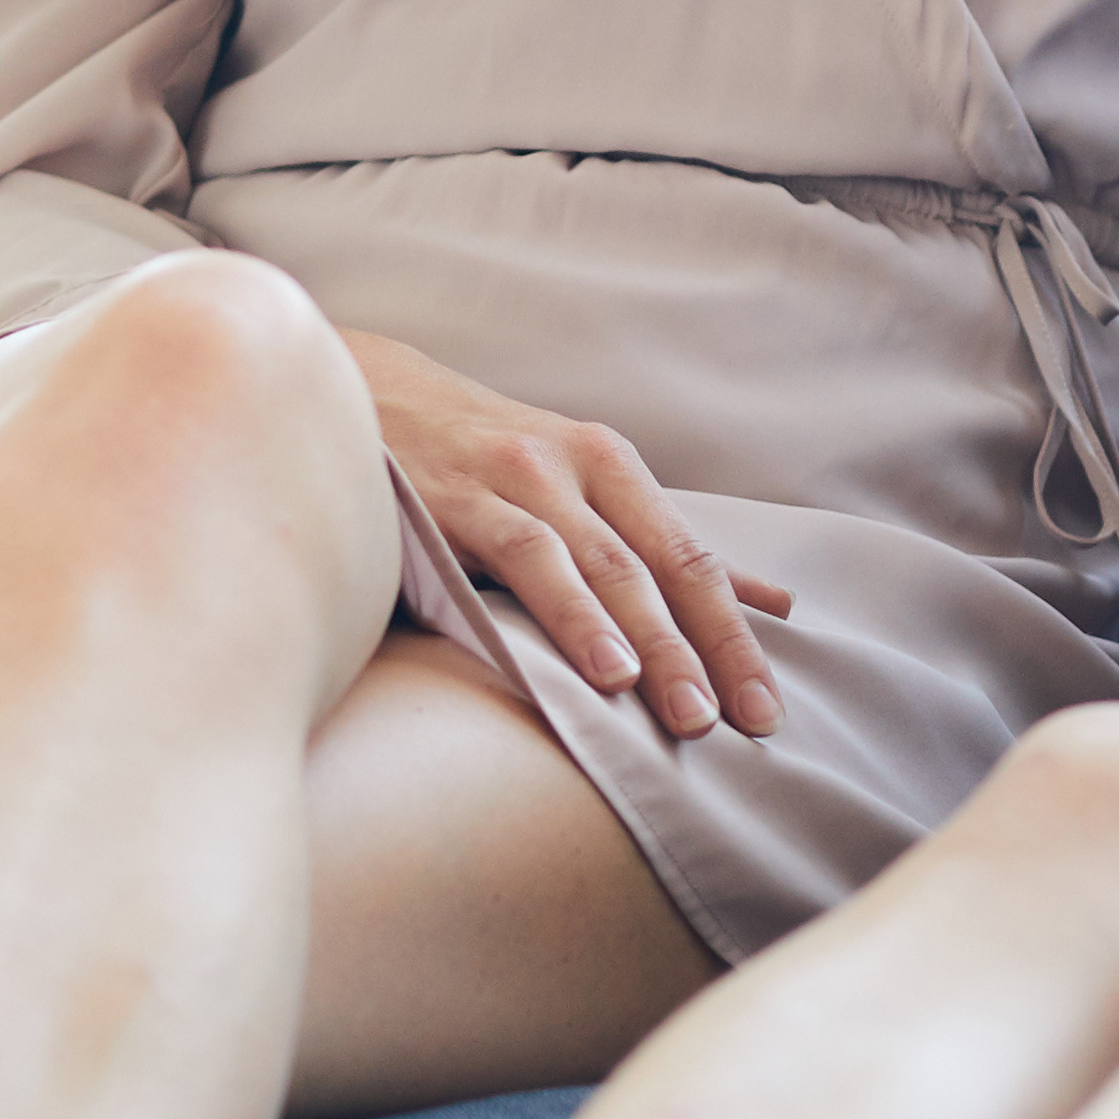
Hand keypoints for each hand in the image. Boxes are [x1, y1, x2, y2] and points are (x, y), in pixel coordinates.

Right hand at [341, 330, 788, 738]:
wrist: (350, 394)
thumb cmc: (471, 460)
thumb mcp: (571, 490)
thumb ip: (661, 549)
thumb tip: (767, 601)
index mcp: (609, 466)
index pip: (693, 559)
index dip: (736, 636)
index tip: (768, 712)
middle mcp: (574, 466)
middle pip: (665, 566)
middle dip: (712, 649)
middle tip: (746, 725)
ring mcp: (516, 479)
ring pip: (606, 566)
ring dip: (654, 643)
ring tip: (688, 712)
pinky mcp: (456, 500)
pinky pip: (529, 558)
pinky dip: (575, 614)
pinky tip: (605, 670)